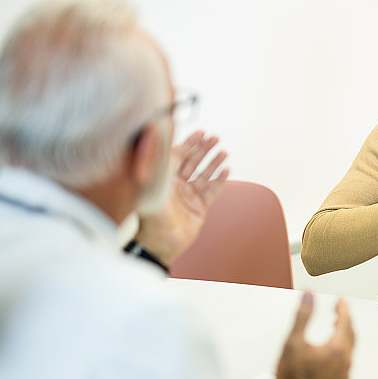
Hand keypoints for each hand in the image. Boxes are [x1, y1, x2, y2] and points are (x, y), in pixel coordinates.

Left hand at [135, 130, 228, 265]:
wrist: (160, 246)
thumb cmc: (151, 220)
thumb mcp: (154, 190)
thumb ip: (159, 166)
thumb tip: (159, 143)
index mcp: (163, 180)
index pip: (177, 155)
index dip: (189, 143)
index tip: (201, 133)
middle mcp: (176, 186)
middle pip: (192, 162)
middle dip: (204, 149)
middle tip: (215, 138)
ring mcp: (188, 197)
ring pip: (204, 175)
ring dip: (214, 163)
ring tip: (224, 152)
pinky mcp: (198, 208)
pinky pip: (211, 191)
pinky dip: (220, 181)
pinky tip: (227, 171)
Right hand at [273, 293, 354, 378]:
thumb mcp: (293, 342)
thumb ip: (303, 316)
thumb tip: (309, 295)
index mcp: (336, 349)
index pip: (345, 321)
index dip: (343, 308)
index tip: (341, 300)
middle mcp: (344, 362)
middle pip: (350, 335)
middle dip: (345, 320)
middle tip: (339, 310)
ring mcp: (343, 375)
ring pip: (349, 350)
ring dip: (344, 335)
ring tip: (335, 327)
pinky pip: (345, 364)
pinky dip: (342, 352)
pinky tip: (332, 353)